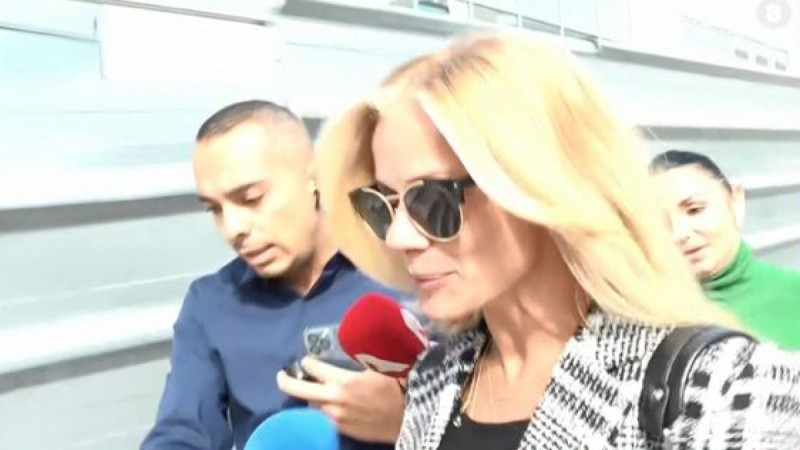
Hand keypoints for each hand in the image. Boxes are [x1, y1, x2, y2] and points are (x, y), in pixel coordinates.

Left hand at [276, 357, 404, 442]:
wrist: (414, 417)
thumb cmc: (400, 385)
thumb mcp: (382, 363)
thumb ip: (362, 354)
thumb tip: (353, 339)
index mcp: (343, 382)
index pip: (313, 368)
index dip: (308, 362)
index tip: (307, 359)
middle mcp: (335, 402)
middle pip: (300, 391)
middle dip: (287, 382)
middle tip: (282, 375)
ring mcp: (337, 420)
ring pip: (311, 408)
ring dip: (309, 398)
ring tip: (308, 391)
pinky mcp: (344, 432)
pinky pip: (324, 420)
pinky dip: (320, 411)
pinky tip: (323, 406)